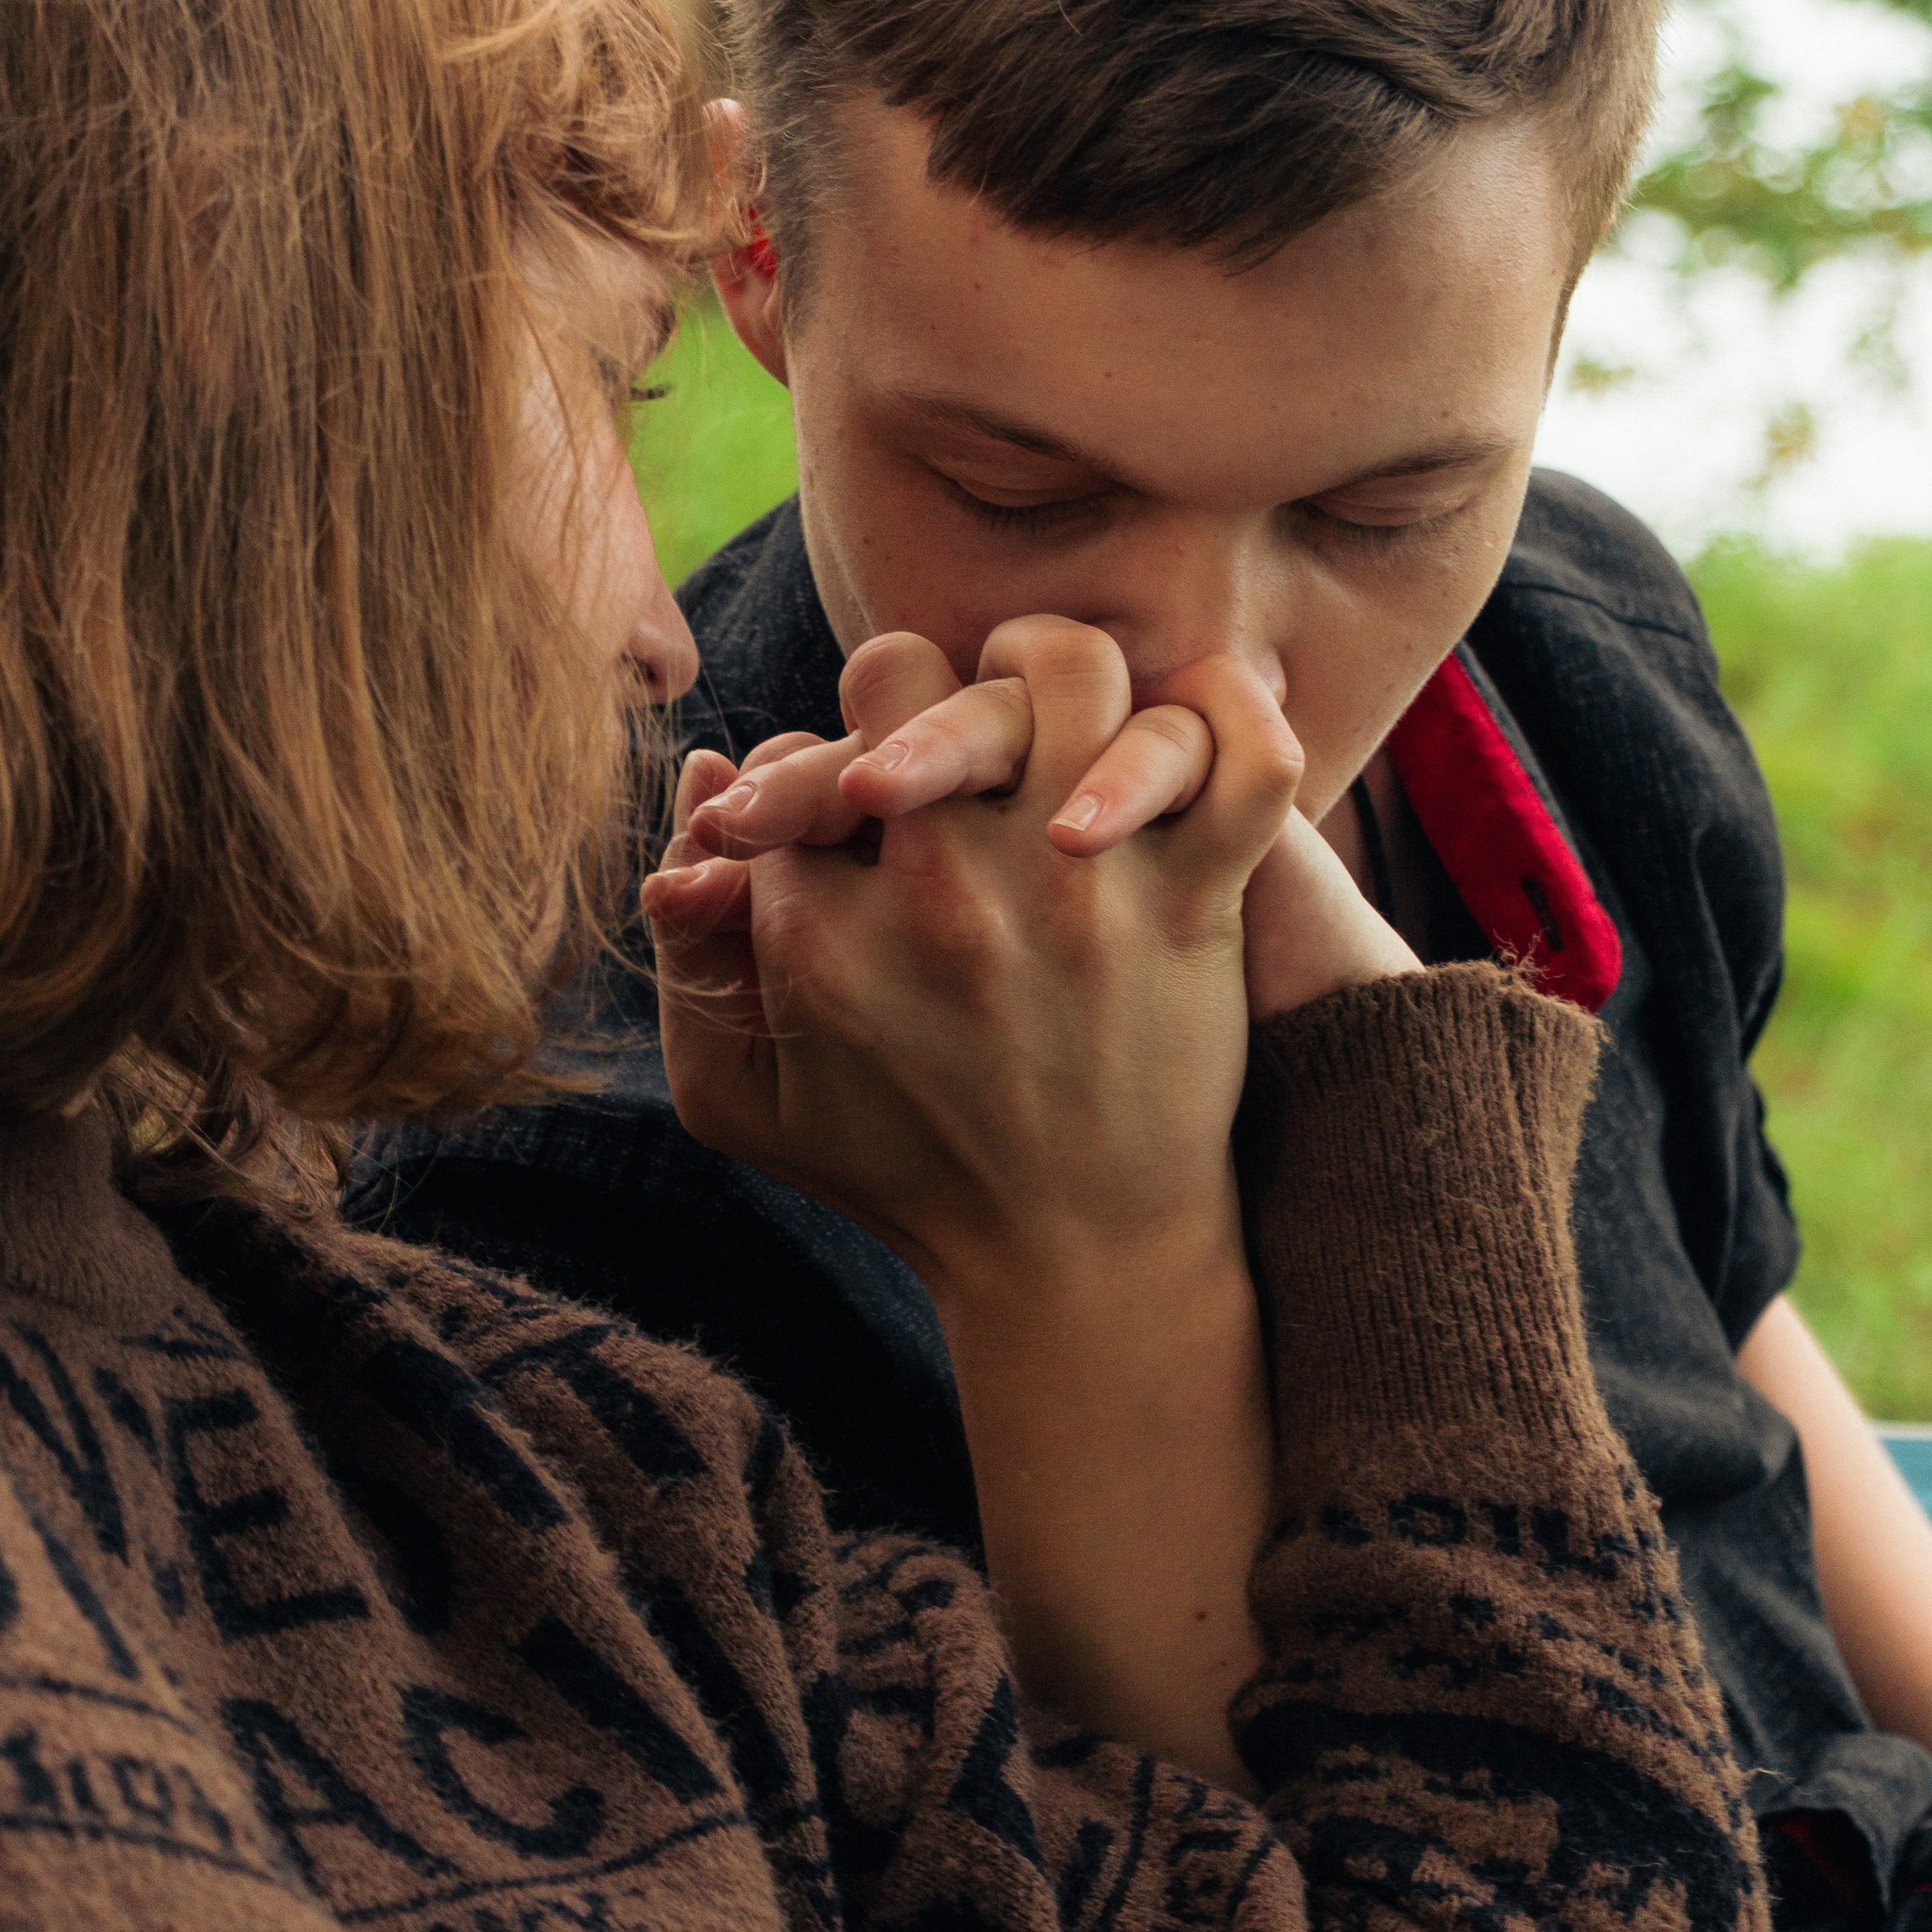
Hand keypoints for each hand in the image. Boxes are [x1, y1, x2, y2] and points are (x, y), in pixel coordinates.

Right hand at [645, 619, 1300, 1288]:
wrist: (1073, 1262)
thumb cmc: (903, 1173)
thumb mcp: (740, 1097)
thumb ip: (685, 952)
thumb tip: (710, 776)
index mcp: (821, 936)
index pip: (795, 757)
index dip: (819, 765)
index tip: (858, 815)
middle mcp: (942, 896)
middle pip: (904, 673)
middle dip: (911, 690)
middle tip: (945, 748)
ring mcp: (1075, 893)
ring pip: (1069, 669)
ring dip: (1050, 676)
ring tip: (1048, 723)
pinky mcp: (1191, 906)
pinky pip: (1246, 757)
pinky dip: (1238, 712)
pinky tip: (1199, 725)